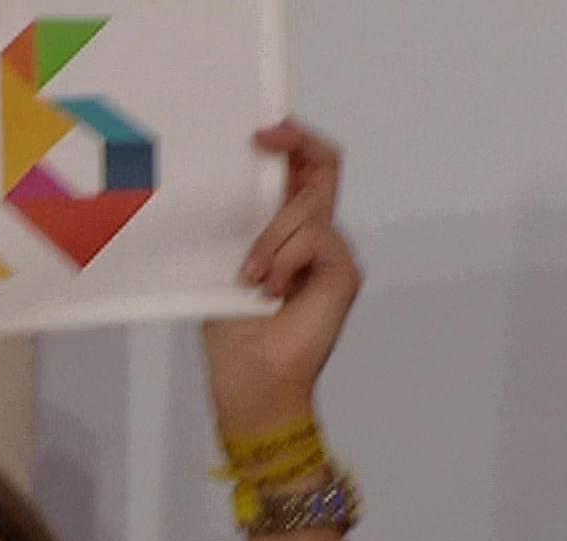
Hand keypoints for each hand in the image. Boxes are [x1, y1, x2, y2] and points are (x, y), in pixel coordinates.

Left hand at [205, 121, 361, 435]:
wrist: (252, 382)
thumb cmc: (234, 334)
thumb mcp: (226, 263)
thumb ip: (240, 224)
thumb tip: (222, 174)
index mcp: (289, 233)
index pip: (306, 171)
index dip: (293, 142)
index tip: (262, 132)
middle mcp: (317, 238)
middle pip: (324, 168)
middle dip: (295, 143)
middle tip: (262, 138)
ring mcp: (334, 255)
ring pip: (308, 207)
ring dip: (270, 237)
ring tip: (250, 277)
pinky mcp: (345, 273)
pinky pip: (314, 237)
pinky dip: (284, 258)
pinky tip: (269, 287)